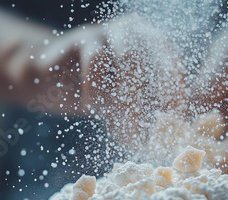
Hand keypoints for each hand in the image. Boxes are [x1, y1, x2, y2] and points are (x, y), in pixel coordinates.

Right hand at [38, 13, 187, 147]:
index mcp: (155, 46)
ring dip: (128, 100)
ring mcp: (111, 31)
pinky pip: (96, 60)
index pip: (173, 68)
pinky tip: (91, 108)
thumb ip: (147, 114)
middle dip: (154, 101)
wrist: (53, 78)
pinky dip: (97, 88)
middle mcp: (137, 33)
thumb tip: (167, 140)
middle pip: (155, 61)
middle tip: (150, 133)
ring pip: (128, 58)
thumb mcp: (126, 105)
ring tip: (125, 129)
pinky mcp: (84, 37)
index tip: (172, 126)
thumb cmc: (99, 94)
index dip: (175, 97)